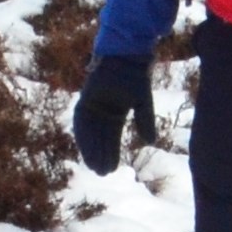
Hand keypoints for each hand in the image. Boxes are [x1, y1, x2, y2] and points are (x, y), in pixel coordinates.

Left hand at [71, 56, 157, 172]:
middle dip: (100, 155)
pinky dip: (82, 135)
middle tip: (102, 173)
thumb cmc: (137, 77)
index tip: (112, 169)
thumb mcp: (143, 103)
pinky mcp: (84, 99)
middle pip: (100, 138)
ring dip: (91, 149)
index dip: (112, 153)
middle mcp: (103, 111)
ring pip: (90, 133)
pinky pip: (80, 121)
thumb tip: (151, 142)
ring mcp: (92, 105)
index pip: (113, 137)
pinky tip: (85, 148)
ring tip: (94, 166)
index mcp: (117, 112)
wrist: (126, 58)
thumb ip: (145, 122)